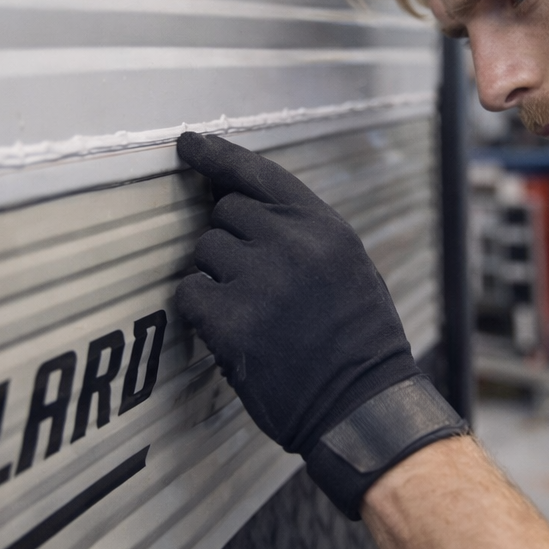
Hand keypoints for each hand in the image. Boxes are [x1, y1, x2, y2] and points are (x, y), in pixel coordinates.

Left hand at [173, 131, 420, 454]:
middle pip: (224, 213)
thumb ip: (300, 230)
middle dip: (229, 240)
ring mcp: (260, 281)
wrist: (360, 405)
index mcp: (325, 227)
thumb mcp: (346, 265)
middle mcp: (293, 244)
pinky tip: (231, 330)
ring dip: (217, 275)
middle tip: (255, 282)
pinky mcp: (231, 320)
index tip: (187, 144)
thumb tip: (233, 201)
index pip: (258, 173)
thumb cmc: (356, 338)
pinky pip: (189, 291)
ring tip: (254, 311)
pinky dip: (201, 309)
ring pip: (204, 251)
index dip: (216, 155)